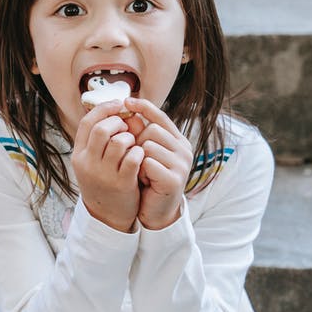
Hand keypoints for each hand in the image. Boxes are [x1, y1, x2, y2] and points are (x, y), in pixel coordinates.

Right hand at [71, 100, 143, 231]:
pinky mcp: (121, 183)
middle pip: (101, 129)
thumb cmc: (103, 182)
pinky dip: (139, 151)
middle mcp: (87, 163)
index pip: (87, 123)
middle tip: (126, 127)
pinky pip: (133, 158)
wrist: (107, 216)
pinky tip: (140, 155)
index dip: (103, 109)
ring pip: (118, 141)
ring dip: (130, 137)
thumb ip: (97, 141)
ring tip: (133, 143)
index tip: (118, 105)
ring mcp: (104, 174)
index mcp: (78, 155)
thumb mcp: (92, 162)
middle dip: (118, 122)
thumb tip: (115, 111)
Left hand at [122, 98, 192, 229]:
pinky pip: (147, 163)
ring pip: (148, 146)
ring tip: (142, 172)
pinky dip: (140, 171)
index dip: (144, 107)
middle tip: (138, 161)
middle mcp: (184, 149)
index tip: (127, 101)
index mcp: (178, 140)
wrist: (156, 210)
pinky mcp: (175, 179)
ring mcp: (182, 164)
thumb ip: (139, 135)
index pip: (161, 117)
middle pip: (151, 130)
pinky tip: (144, 181)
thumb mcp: (144, 154)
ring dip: (138, 159)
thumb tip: (129, 113)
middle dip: (137, 143)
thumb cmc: (149, 179)